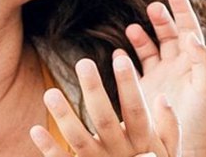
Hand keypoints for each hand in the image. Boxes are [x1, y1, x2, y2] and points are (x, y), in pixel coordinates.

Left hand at [30, 55, 180, 156]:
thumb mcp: (169, 153)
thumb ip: (170, 127)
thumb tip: (162, 97)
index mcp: (143, 143)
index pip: (137, 110)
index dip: (129, 85)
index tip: (120, 58)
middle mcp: (121, 153)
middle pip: (105, 119)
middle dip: (94, 90)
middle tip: (83, 62)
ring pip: (80, 140)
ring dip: (64, 117)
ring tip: (50, 93)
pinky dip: (49, 148)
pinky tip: (35, 130)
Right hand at [122, 0, 205, 156]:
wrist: (183, 146)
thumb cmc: (200, 121)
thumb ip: (203, 62)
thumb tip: (191, 35)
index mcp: (195, 63)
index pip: (190, 30)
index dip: (183, 10)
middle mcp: (178, 67)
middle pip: (170, 35)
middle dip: (162, 19)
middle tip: (153, 7)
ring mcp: (161, 76)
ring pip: (151, 48)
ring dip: (143, 35)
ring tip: (133, 29)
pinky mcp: (144, 88)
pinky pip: (135, 66)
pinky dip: (127, 55)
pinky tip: (120, 51)